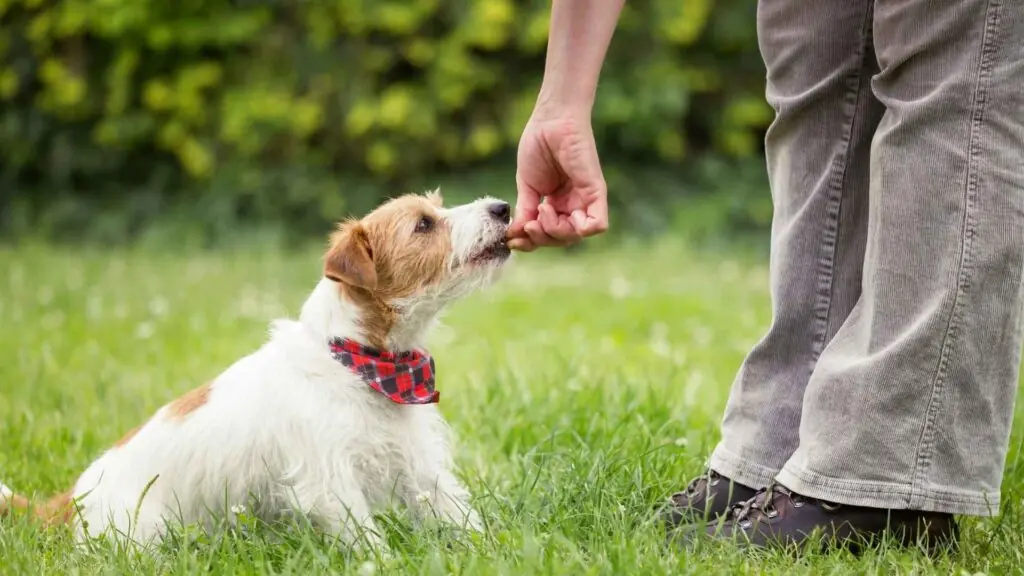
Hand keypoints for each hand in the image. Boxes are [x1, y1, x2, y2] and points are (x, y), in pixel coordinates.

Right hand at [507, 108, 608, 251]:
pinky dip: (579, 229)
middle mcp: (572, 205)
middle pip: (561, 239)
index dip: (530, 242)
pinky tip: (557, 212)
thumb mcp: (526, 186)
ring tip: (541, 209)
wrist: (550, 120)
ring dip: (554, 231)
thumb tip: (514, 237)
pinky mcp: (595, 191)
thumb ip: (525, 212)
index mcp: (557, 205)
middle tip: (529, 223)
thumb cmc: (538, 146)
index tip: (512, 238)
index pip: (547, 235)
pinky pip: (597, 225)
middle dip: (541, 238)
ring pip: (576, 236)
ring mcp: (584, 199)